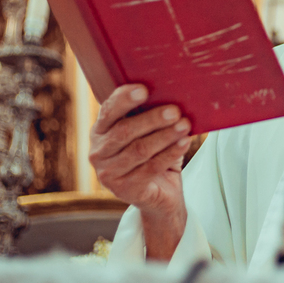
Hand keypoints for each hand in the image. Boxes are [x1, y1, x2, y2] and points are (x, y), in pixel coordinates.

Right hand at [90, 84, 189, 257]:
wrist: (159, 193)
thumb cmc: (153, 152)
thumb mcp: (147, 131)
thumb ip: (149, 114)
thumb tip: (173, 91)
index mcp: (100, 130)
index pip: (108, 111)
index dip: (124, 99)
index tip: (143, 89)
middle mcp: (98, 152)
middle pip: (124, 131)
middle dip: (152, 119)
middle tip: (175, 111)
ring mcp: (109, 173)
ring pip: (139, 150)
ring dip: (165, 136)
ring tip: (185, 125)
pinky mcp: (125, 190)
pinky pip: (150, 168)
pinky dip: (170, 153)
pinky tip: (184, 142)